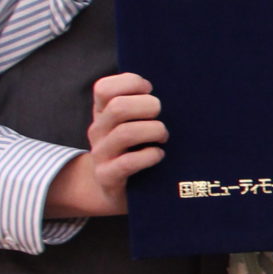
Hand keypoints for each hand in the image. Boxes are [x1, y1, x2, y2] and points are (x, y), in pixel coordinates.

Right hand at [45, 72, 166, 217]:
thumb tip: (174, 87)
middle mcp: (98, 130)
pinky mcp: (107, 176)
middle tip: (161, 116)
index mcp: (102, 112)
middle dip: (148, 107)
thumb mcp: (132, 123)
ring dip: (153, 131)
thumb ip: (143, 105)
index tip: (150, 91)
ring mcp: (101, 154)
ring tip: (163, 137)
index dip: (130, 83)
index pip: (104, 88)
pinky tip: (159, 155)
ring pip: (125, 133)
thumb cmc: (134, 148)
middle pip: (118, 107)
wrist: (112, 190)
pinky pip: (128, 162)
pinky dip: (150, 156)